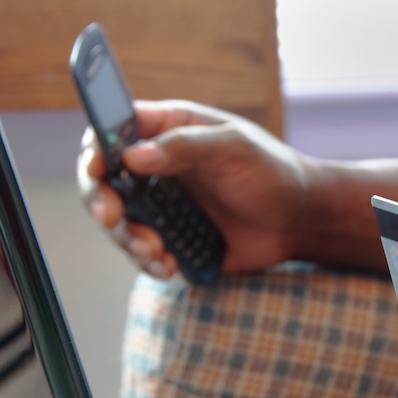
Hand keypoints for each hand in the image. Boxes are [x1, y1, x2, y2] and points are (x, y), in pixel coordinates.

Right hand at [77, 99, 308, 276]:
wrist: (302, 220)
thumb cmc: (273, 171)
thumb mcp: (233, 148)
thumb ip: (184, 147)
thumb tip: (132, 156)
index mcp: (167, 132)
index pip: (112, 133)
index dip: (95, 150)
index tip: (96, 170)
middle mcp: (158, 168)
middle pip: (104, 181)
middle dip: (101, 202)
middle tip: (112, 218)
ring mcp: (164, 206)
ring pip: (120, 222)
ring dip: (127, 239)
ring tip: (155, 251)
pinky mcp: (175, 239)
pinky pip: (146, 252)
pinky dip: (149, 261)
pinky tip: (167, 265)